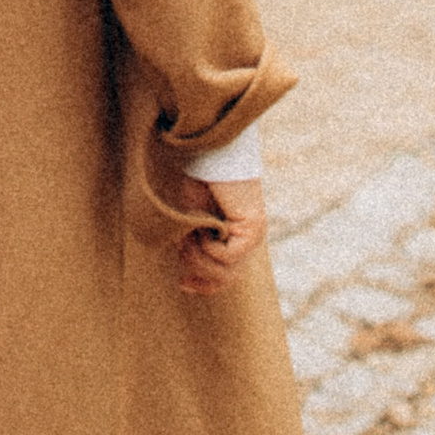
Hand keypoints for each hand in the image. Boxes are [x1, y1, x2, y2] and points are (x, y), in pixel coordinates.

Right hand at [175, 178, 264, 298]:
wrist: (208, 149)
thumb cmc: (195, 175)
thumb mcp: (187, 215)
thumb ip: (189, 239)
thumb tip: (183, 268)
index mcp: (235, 235)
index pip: (227, 276)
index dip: (205, 285)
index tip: (182, 283)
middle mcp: (249, 238)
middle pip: (226, 280)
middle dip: (196, 268)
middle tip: (181, 245)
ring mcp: (254, 235)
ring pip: (227, 273)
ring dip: (198, 258)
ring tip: (188, 234)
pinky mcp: (253, 228)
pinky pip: (227, 256)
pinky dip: (208, 245)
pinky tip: (202, 223)